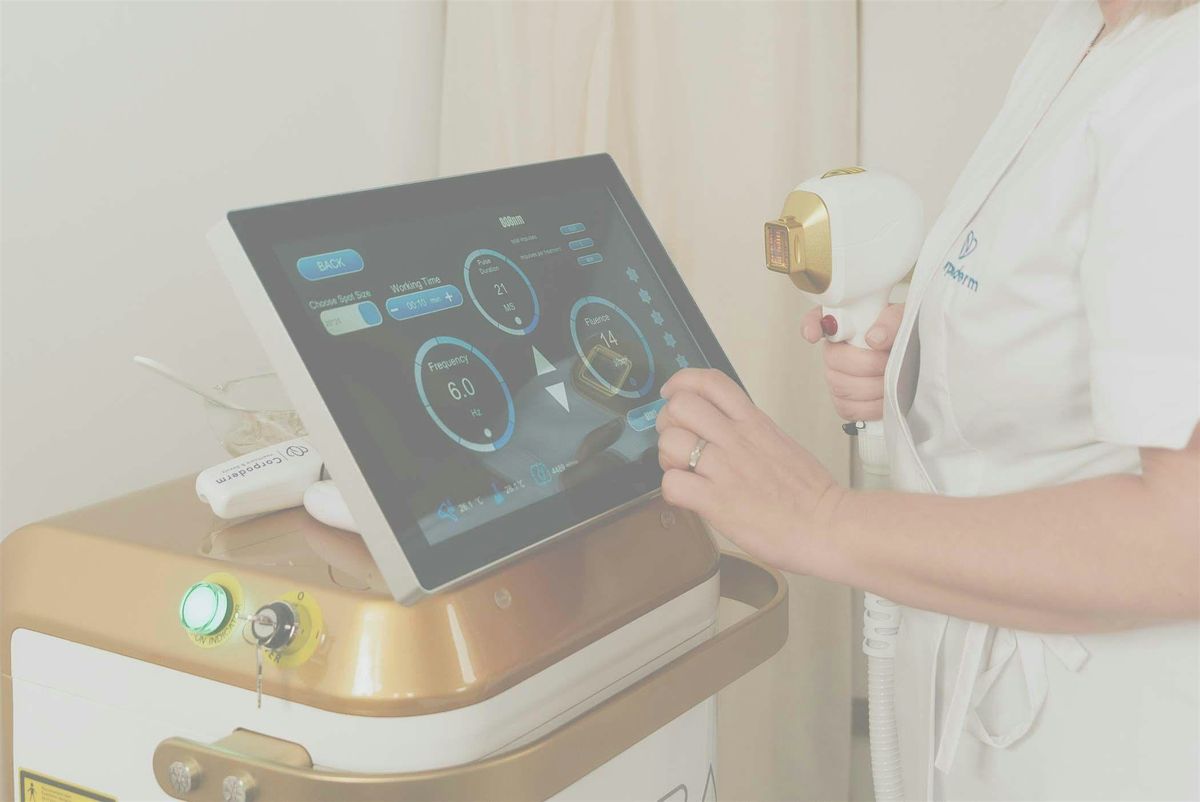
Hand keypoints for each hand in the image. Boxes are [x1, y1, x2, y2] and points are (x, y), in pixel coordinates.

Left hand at [654, 368, 844, 574]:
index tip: (674, 393)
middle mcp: (736, 439)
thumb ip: (749, 433)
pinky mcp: (716, 501)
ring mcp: (724, 468)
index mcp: (754, 422)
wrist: (828, 526)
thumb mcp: (780, 444)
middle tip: (677, 442)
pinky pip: (672, 484)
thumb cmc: (809, 495)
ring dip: (668, 459)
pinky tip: (689, 497)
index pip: (710, 382)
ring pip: (669, 442)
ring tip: (683, 472)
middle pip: (680, 405)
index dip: (682, 383)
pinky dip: (673, 491)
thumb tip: (722, 434)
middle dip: (668, 423)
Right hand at [800, 304, 903, 421]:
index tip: (814, 334)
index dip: (811, 325)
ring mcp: (839, 377)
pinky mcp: (846, 402)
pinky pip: (846, 407)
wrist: (921, 367)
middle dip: (865, 364)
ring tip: (891, 379)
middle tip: (887, 361)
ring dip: (872, 386)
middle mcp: (838, 349)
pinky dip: (870, 406)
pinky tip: (883, 397)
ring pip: (840, 386)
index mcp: (849, 323)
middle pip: (832, 359)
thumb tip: (874, 338)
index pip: (817, 318)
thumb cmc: (911, 340)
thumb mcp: (907, 320)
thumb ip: (891, 321)